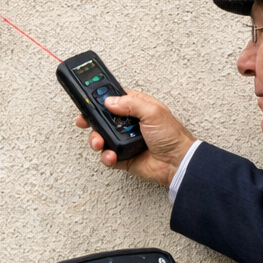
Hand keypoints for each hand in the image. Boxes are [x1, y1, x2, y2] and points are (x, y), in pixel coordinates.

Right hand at [75, 88, 196, 186]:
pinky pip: (107, 156)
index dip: (99, 100)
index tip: (87, 100)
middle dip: (92, 121)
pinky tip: (112, 156)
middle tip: (85, 122)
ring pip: (101, 138)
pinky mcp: (122, 157)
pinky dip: (106, 157)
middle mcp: (128, 123)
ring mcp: (124, 140)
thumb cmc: (172, 135)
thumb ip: (130, 103)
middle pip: (102, 119)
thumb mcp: (153, 111)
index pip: (113, 99)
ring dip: (96, 140)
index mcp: (136, 108)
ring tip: (99, 142)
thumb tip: (110, 101)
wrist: (177, 162)